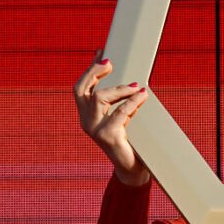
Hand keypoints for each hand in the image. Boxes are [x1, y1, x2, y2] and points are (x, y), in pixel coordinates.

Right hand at [73, 50, 150, 185]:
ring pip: (100, 98)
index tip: (101, 53)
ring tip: (137, 86)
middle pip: (82, 89)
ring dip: (120, 89)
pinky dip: (132, 102)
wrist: (133, 170)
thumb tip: (130, 79)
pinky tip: (142, 96)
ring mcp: (94, 129)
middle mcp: (86, 122)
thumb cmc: (130, 142)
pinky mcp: (107, 136)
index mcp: (86, 116)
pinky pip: (119, 112)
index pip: (81, 88)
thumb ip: (119, 103)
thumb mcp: (122, 118)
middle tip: (110, 62)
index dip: (90, 70)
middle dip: (93, 71)